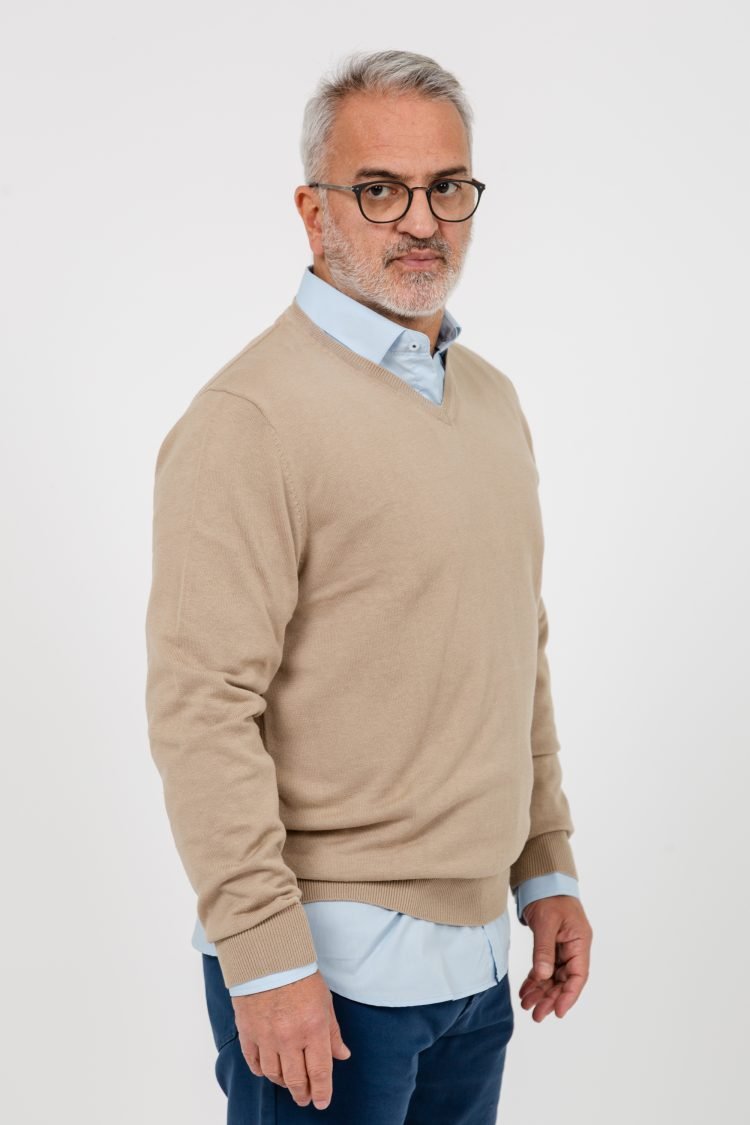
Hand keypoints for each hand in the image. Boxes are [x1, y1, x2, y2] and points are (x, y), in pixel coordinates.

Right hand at [231, 969, 351, 1110]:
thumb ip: (333, 1033)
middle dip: (302, 1094)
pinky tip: (268, 1070)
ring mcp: (266, 1037)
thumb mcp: (325, 1002)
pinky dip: (261, 1071)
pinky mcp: (248, 1033)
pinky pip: (254, 1063)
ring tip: (289, 1083)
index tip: (322, 1102)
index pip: (319, 1072)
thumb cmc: (300, 976)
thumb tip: (342, 1055)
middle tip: (305, 1098)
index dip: (321, 1092)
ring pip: (274, 1074)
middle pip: (296, 1080)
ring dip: (283, 1083)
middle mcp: (290, 1037)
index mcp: (313, 1029)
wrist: (268, 958)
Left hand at [519, 895, 591, 1021]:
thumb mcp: (546, 922)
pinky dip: (535, 979)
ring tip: (527, 1005)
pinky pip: (544, 968)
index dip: (569, 996)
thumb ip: (544, 950)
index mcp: (580, 942)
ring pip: (553, 977)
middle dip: (550, 998)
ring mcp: (563, 948)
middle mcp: (574, 947)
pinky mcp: (551, 946)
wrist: (542, 880)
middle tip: (536, 1014)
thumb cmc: (549, 896)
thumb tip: (543, 975)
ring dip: (541, 991)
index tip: (557, 1012)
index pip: (578, 975)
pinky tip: (525, 991)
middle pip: (565, 980)